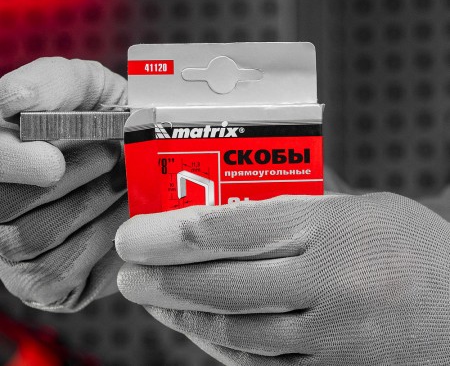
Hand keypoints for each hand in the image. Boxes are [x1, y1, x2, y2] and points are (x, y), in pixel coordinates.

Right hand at [0, 57, 127, 311]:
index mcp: (4, 157)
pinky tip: (121, 217)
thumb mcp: (91, 90)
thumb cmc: (115, 124)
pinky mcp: (44, 285)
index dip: (9, 162)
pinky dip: (100, 241)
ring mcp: (14, 252)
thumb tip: (12, 101)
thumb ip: (52, 84)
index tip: (51, 162)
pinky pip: (58, 273)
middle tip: (113, 157)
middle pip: (5, 206)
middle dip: (72, 179)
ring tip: (122, 182)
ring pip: (32, 239)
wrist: (152, 167)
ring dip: (92, 206)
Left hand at [116, 193, 449, 364]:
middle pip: (222, 284)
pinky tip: (194, 329)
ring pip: (234, 330)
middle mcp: (325, 285)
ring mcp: (329, 339)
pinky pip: (259, 364)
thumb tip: (230, 205)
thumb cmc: (411, 246)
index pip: (230, 229)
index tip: (137, 234)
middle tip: (129, 269)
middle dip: (163, 279)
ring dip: (182, 315)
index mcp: (329, 228)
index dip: (172, 233)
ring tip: (151, 299)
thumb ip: (295, 207)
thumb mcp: (357, 207)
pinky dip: (218, 346)